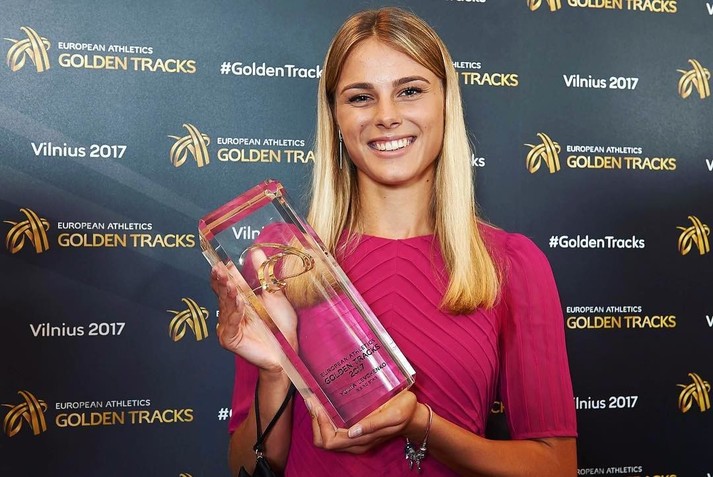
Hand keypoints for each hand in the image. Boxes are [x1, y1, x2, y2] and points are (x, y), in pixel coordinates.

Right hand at [210, 249, 297, 370]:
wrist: (288, 349)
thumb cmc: (281, 325)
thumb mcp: (273, 293)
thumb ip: (262, 273)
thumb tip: (256, 250)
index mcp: (239, 301)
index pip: (226, 285)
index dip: (223, 273)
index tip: (222, 261)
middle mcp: (230, 313)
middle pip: (223, 294)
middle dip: (222, 280)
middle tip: (219, 268)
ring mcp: (228, 326)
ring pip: (226, 307)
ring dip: (228, 293)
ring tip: (229, 282)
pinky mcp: (230, 339)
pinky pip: (231, 323)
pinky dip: (234, 311)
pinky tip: (237, 300)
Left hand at [310, 390, 421, 453]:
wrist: (414, 416)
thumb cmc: (405, 411)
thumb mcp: (394, 415)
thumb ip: (373, 424)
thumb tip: (352, 432)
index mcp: (363, 440)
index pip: (331, 440)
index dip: (320, 424)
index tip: (317, 405)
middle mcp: (355, 442)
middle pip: (324, 441)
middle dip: (315, 422)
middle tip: (312, 400)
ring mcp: (355, 438)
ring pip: (327, 437)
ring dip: (318, 420)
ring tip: (315, 400)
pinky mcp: (355, 431)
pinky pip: (333, 430)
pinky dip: (325, 419)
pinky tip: (325, 403)